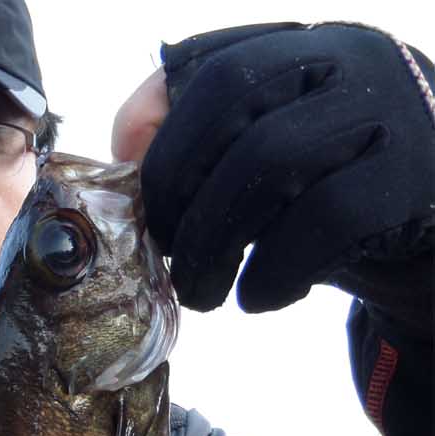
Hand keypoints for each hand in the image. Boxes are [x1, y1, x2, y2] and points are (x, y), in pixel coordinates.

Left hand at [111, 21, 434, 314]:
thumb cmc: (343, 200)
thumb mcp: (274, 170)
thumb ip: (209, 149)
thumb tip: (121, 149)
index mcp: (306, 46)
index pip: (211, 63)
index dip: (159, 133)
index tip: (141, 200)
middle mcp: (348, 58)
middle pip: (229, 96)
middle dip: (178, 185)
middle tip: (170, 255)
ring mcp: (386, 110)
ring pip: (271, 155)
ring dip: (215, 239)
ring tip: (201, 292)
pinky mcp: (409, 176)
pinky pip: (322, 219)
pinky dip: (274, 270)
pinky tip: (260, 295)